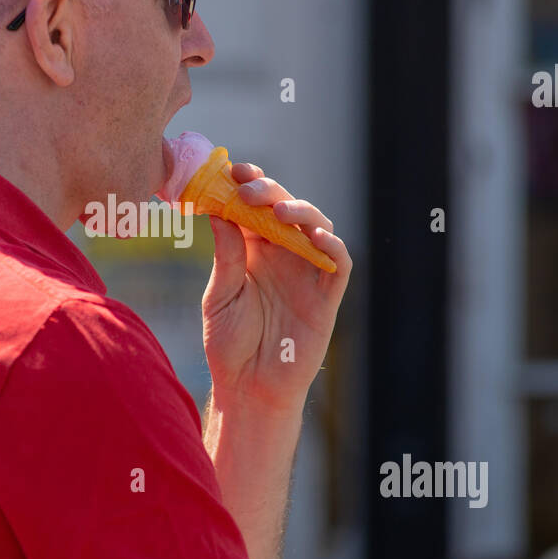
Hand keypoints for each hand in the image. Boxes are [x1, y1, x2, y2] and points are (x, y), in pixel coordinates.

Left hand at [201, 161, 351, 414]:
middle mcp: (282, 255)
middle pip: (284, 209)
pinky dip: (331, 246)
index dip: (246, 185)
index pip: (253, 208)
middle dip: (268, 191)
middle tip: (248, 187)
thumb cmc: (230, 345)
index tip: (230, 170)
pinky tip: (314, 237)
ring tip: (279, 209)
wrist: (249, 388)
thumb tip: (219, 212)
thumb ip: (226, 255)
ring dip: (300, 212)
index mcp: (253, 251)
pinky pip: (338, 263)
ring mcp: (307, 273)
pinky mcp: (326, 296)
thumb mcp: (219, 296)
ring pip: (315, 227)